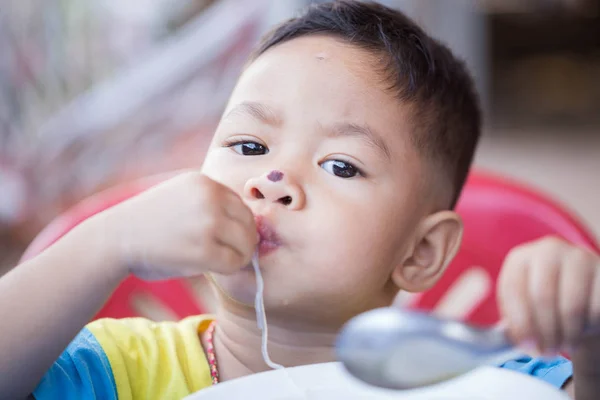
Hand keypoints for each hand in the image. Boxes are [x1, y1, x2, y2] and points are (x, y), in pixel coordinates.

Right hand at [99, 171, 257, 279]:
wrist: (114, 239)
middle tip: (231, 252)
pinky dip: (231, 268)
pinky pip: (235, 262)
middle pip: (249, 221)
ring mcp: (208, 223)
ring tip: (223, 260)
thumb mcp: (180, 195)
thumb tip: (245, 221)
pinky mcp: (204, 250)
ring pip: (246, 242)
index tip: (228, 237)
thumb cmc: (147, 222)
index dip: (238, 223)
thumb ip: (209, 201)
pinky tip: (216, 268)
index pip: (240, 204)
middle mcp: (209, 197)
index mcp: (204, 182)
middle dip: (244, 239)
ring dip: (239, 255)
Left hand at [497, 236, 599, 354]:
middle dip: (545, 332)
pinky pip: (596, 309)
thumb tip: (522, 339)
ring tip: (564, 344)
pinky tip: (581, 329)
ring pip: (572, 306)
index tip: (526, 345)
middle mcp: (548, 251)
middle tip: (547, 352)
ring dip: (567, 335)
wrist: (579, 290)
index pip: (514, 289)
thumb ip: (515, 320)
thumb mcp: (521, 305)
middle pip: (542, 297)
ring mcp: (579, 258)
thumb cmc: (543, 301)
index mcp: (520, 258)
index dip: (519, 322)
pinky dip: (587, 327)